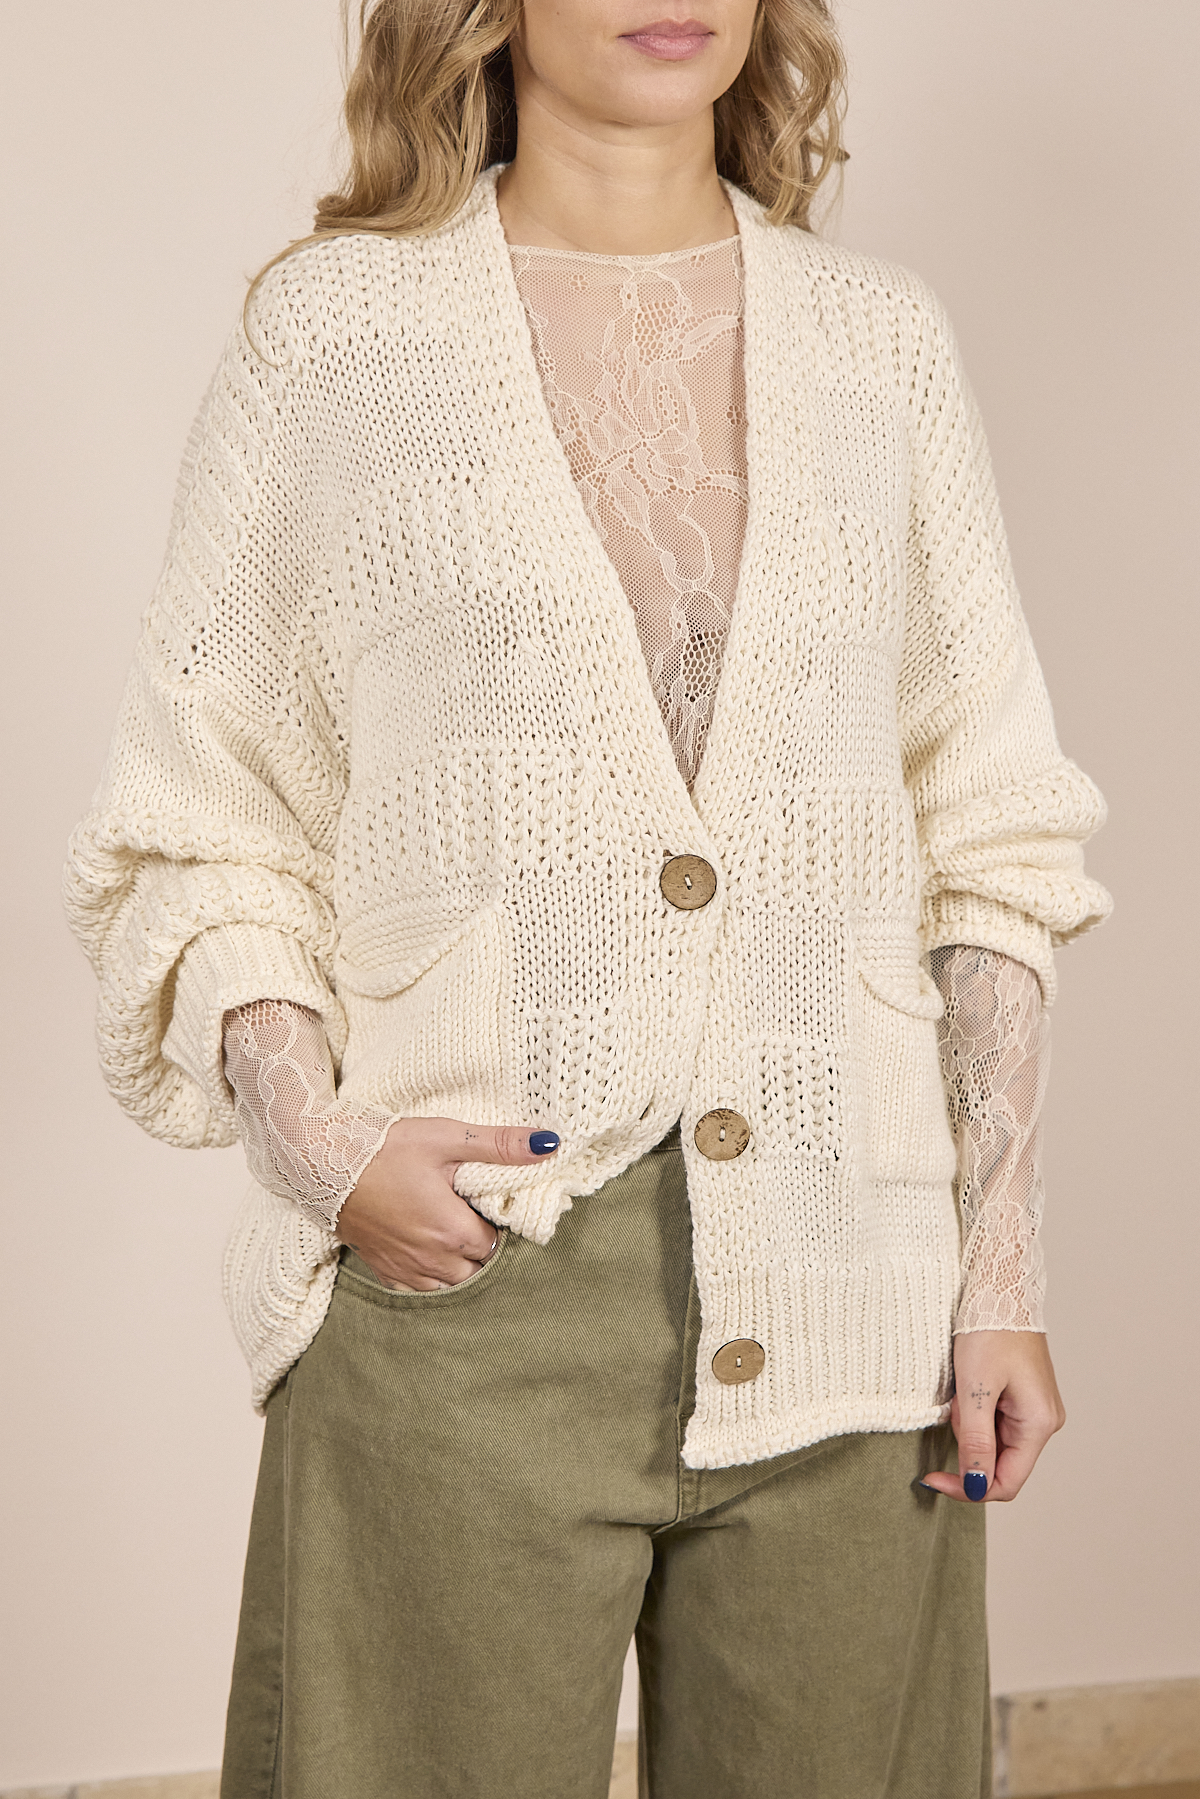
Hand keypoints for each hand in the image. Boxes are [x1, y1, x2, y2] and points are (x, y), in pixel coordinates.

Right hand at [334, 1117, 558, 1290]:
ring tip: (458, 1236)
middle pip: (480, 1272)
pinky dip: (434, 1281)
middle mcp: (433, 1260)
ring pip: (453, 1288)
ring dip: (463, 1270)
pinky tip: (433, 1256)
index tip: (496, 1204)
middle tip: (481, 1219)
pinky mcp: (384, 1271)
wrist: (321, 1162)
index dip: (503, 1225)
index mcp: (453, 1231)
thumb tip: (548, 1144)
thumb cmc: (384, 1147)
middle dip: (486, 1252)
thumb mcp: (446, 1138)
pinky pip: (420, 1292)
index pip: (499, 1244)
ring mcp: (406, 1270)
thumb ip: (499, 1145)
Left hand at [922, 1330, 1065, 1503]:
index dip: (969, 1488)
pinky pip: (994, 1422)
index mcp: (1039, 1423)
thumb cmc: (990, 1331)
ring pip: (993, 1442)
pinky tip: (968, 1387)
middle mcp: (1044, 1422)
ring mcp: (1034, 1409)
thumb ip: (976, 1442)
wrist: (999, 1289)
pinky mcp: (1023, 1398)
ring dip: (969, 1426)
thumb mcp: (975, 1390)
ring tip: (962, 1390)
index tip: (933, 1478)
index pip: (1006, 1482)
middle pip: (998, 1462)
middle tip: (954, 1410)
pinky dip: (975, 1412)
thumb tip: (976, 1487)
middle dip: (968, 1445)